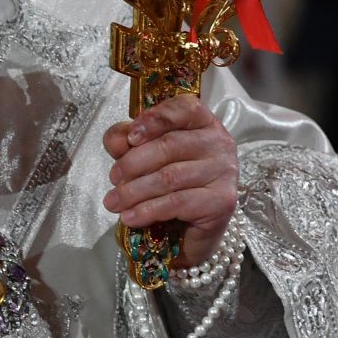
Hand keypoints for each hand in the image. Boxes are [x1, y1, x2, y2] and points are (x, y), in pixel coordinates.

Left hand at [101, 95, 239, 267]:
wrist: (193, 228)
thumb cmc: (171, 183)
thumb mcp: (144, 153)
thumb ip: (127, 139)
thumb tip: (117, 141)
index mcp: (203, 121)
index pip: (184, 108)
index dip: (155, 119)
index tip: (130, 137)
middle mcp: (219, 142)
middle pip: (170, 145)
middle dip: (133, 163)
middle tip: (113, 178)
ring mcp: (224, 171)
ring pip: (170, 177)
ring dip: (134, 191)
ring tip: (113, 202)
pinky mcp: (222, 201)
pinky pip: (178, 203)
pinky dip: (148, 210)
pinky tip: (130, 217)